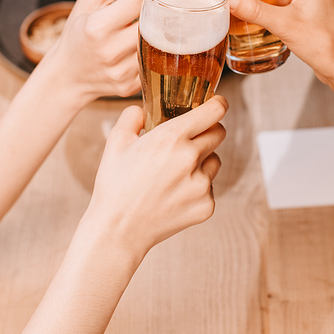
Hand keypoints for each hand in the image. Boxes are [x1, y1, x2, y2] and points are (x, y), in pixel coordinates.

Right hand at [45, 0, 196, 101]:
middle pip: (156, 22)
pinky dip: (163, 48)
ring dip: (173, 26)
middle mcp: (111, 51)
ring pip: (161, 44)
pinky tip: (165, 37)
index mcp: (98, 26)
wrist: (67, 75)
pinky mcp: (131, 86)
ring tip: (181, 11)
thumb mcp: (88, 1)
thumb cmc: (78, 32)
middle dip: (175, 2)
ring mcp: (122, 72)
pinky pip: (155, 62)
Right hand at [88, 95, 227, 259]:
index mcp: (171, 138)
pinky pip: (209, 187)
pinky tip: (174, 193)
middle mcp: (191, 159)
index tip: (216, 103)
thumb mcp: (116, 141)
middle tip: (190, 138)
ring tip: (175, 171)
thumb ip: (132, 116)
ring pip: (215, 160)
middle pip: (219, 133)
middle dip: (208, 130)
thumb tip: (143, 110)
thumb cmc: (115, 185)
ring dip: (202, 160)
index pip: (214, 111)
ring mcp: (201, 185)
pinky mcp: (206, 206)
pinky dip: (197, 186)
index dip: (218, 104)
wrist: (117, 230)